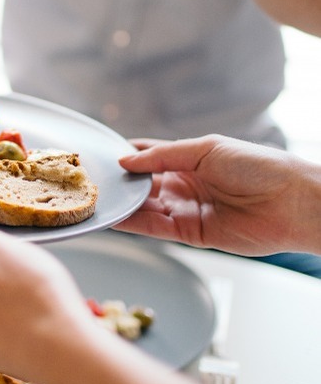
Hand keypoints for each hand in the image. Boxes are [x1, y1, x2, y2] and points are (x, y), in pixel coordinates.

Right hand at [114, 134, 315, 254]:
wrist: (291, 203)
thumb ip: (163, 156)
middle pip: (142, 184)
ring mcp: (185, 209)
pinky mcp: (189, 234)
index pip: (149, 156)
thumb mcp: (206, 149)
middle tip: (92, 181)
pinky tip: (114, 217)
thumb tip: (125, 162)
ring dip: (122, 205)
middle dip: (120, 183)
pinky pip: (154, 228)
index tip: (101, 157)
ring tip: (97, 200)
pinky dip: (133, 223)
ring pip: (144, 207)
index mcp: (190, 159)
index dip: (126, 156)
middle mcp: (184, 184)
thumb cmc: (258, 167)